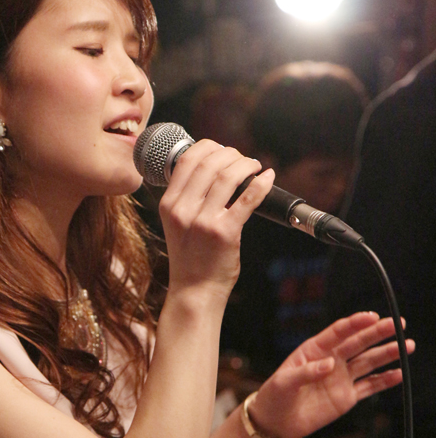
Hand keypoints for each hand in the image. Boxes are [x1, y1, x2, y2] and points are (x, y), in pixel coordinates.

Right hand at [158, 141, 274, 301]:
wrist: (195, 291)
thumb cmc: (190, 258)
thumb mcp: (177, 224)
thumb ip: (188, 198)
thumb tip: (215, 167)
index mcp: (169, 204)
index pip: (187, 160)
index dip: (209, 147)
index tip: (222, 151)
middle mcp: (183, 210)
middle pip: (210, 163)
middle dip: (232, 154)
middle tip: (243, 160)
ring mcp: (203, 221)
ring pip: (229, 175)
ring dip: (247, 165)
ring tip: (255, 168)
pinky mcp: (225, 232)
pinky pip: (248, 198)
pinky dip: (261, 183)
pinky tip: (267, 178)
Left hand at [248, 312, 413, 437]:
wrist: (275, 422)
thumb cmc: (274, 396)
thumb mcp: (284, 381)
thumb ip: (306, 372)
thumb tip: (330, 364)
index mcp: (315, 350)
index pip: (338, 332)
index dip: (356, 323)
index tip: (372, 317)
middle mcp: (331, 360)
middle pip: (359, 343)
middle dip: (379, 333)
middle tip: (399, 324)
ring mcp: (341, 378)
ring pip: (369, 363)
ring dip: (387, 354)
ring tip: (408, 346)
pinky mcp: (346, 397)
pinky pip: (369, 387)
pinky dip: (385, 381)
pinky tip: (399, 374)